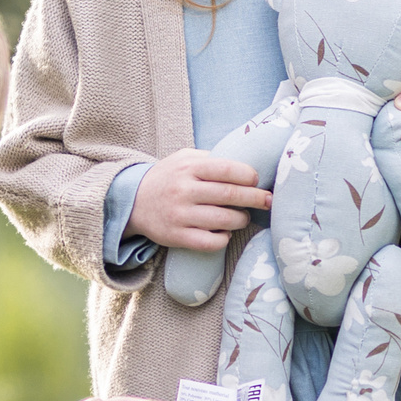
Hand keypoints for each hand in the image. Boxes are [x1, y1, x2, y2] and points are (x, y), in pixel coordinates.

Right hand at [128, 150, 271, 251]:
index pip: (226, 169)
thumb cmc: (167, 177)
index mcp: (188, 168)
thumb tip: (246, 162)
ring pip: (223, 220)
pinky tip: (225, 233)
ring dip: (241, 219)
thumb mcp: (184, 158)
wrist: (132, 201)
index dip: (248, 175)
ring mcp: (180, 215)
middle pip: (230, 195)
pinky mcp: (176, 237)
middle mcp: (184, 191)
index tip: (256, 180)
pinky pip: (210, 242)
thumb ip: (210, 158)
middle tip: (268, 201)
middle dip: (256, 198)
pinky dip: (224, 238)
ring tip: (243, 217)